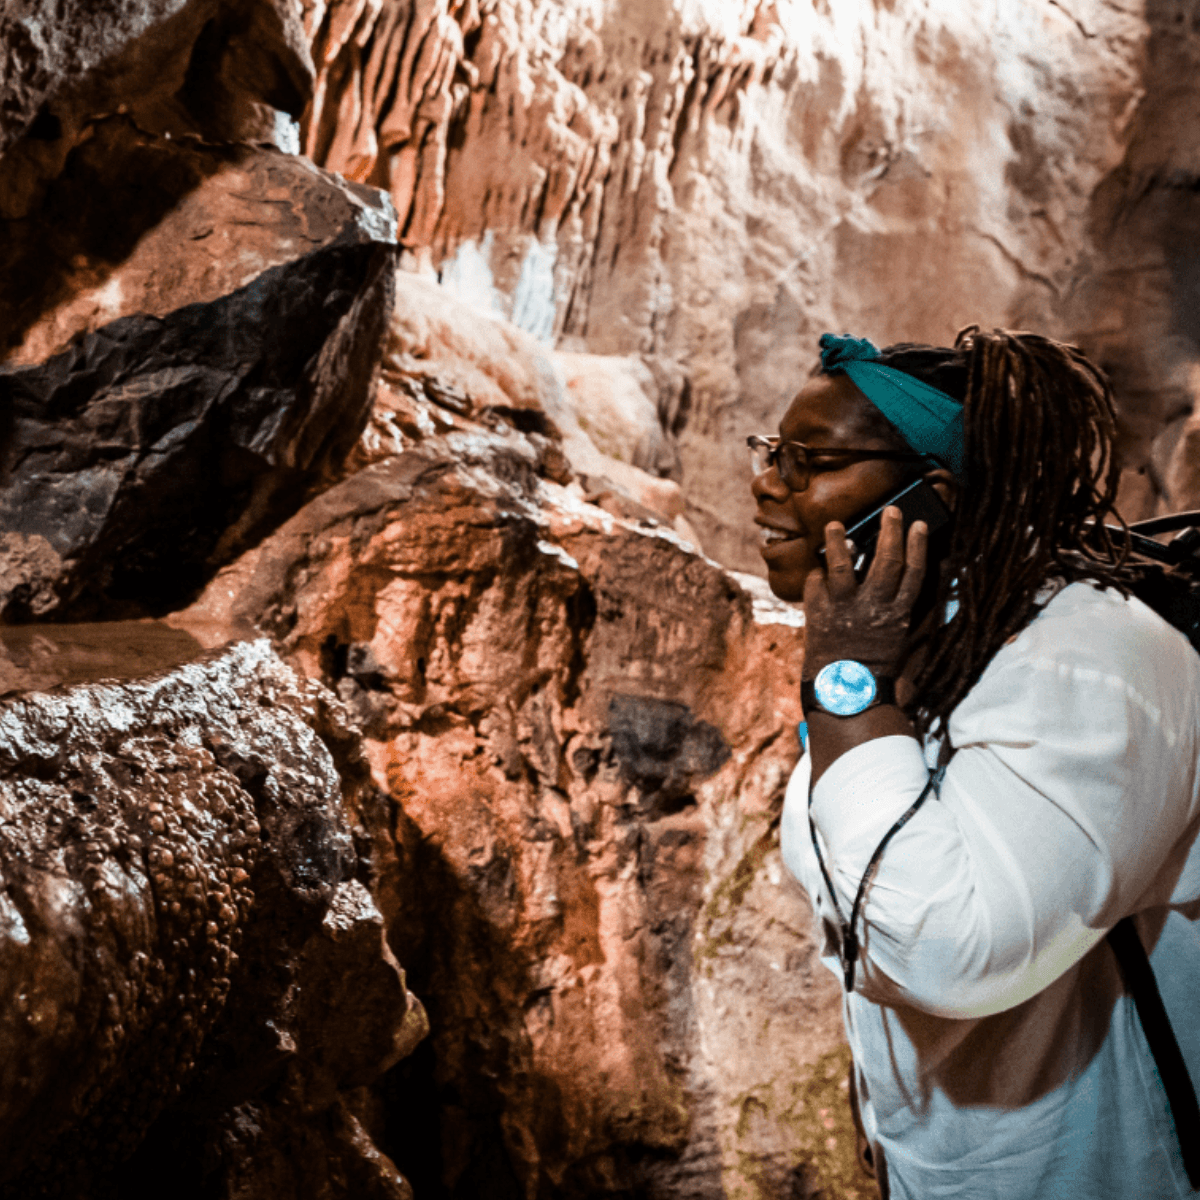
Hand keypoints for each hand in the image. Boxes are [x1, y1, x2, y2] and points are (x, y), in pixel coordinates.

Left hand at [802, 506, 928, 679]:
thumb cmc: (876, 670)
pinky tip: (817, 566)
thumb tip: (908, 584)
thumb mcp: (900, 642)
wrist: (845, 693)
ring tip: (835, 524)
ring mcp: (845, 609)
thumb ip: (903, 612)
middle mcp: (873, 608)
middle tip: (889, 510)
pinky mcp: (819, 614)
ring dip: (839, 542)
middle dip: (889, 532)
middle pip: (885, 562)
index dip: (918, 547)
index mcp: (898, 616)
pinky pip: (816, 585)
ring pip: (842, 566)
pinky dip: (816, 574)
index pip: (914, 574)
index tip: (918, 525)